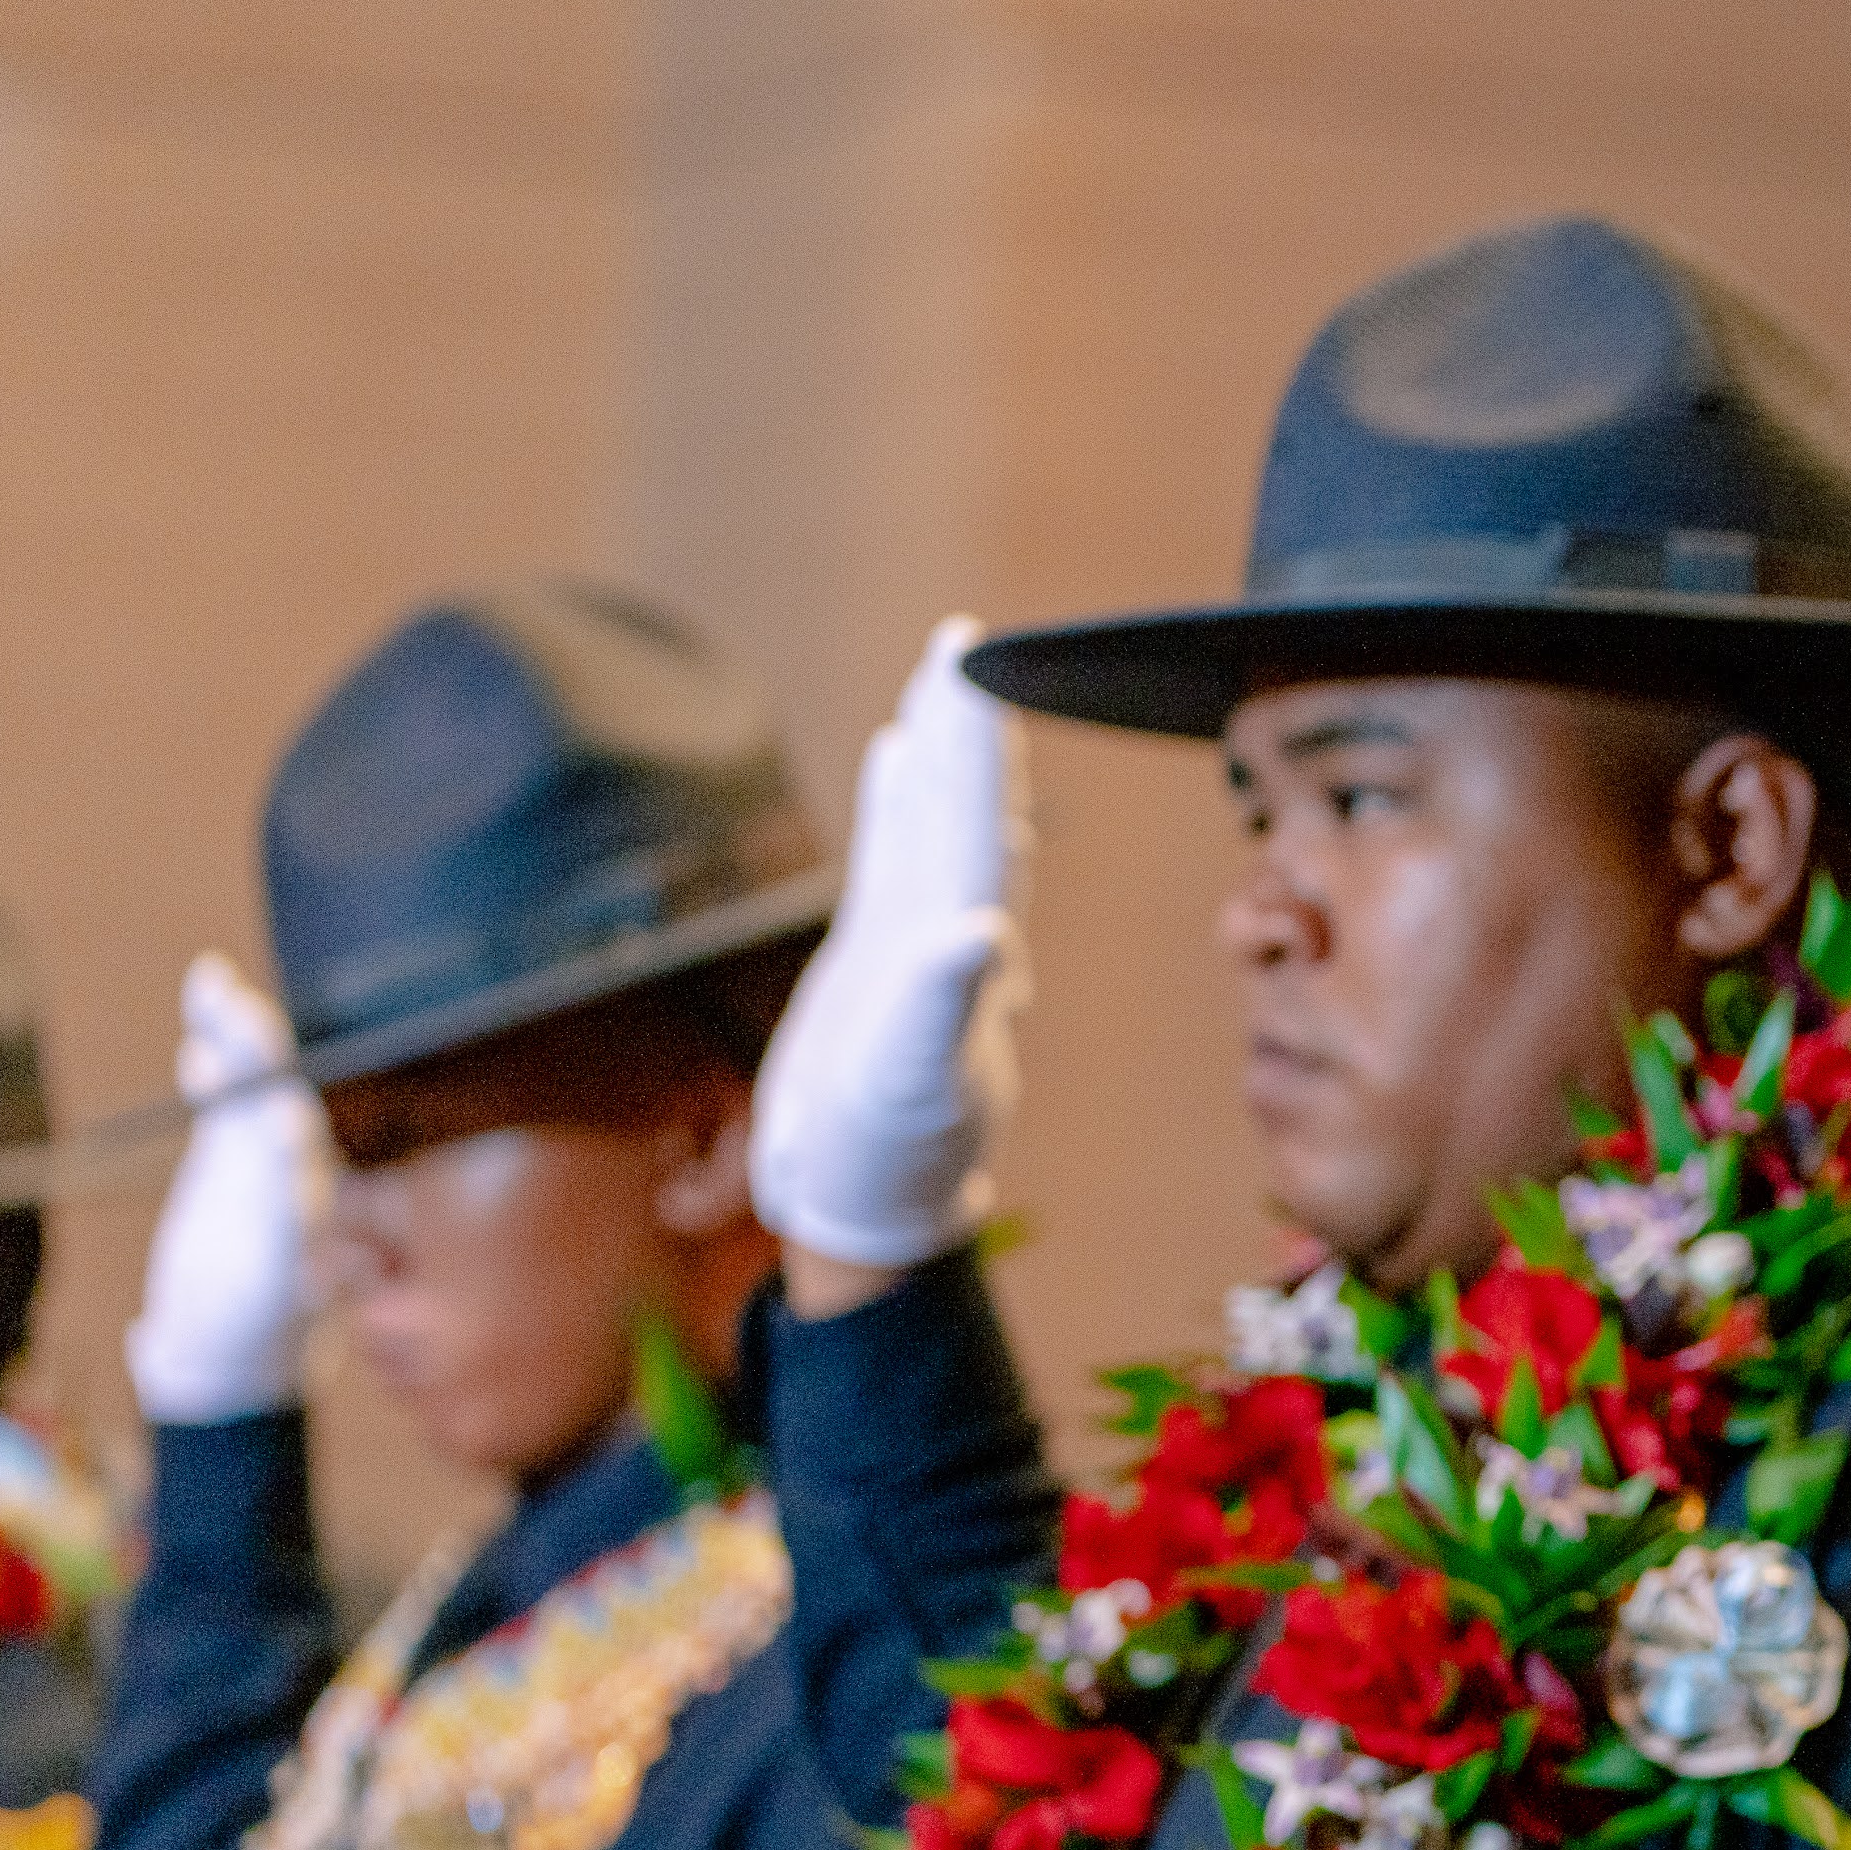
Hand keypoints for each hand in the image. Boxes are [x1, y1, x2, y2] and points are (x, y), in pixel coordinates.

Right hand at [126, 956, 330, 1424]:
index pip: (298, 1146)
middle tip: (231, 1004)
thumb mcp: (270, 1297)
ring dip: (232, 1036)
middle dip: (256, 1050)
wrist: (227, 1349)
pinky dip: (215, 1070)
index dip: (280, 1114)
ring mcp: (259, 1164)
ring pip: (250, 1085)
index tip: (264, 1090)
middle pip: (275, 1094)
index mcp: (308, 1204)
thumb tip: (278, 1200)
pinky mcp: (228, 1162)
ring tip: (210, 982)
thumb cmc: (252, 1332)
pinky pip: (224, 1104)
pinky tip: (199, 1040)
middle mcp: (291, 1175)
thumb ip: (280, 1248)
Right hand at [756, 616, 1029, 1279]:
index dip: (976, 744)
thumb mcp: (913, 1082)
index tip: (978, 664)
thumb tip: (981, 931)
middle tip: (964, 642)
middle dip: (969, 728)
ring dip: (947, 757)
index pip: (975, 823)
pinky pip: (896, 859)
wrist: (870, 1207)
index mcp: (967, 948)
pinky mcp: (879, 960)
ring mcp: (919, 943)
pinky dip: (899, 806)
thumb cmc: (889, 1157)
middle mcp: (956, 934)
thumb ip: (941, 1004)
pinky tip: (896, 759)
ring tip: (945, 684)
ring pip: (941, 826)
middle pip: (968, 809)